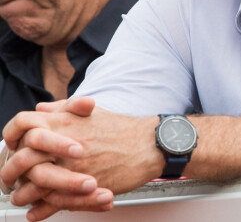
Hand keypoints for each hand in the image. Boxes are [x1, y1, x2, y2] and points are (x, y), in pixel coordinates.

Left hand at [2, 98, 157, 218]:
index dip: (14, 139)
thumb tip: (40, 109)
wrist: (148, 144)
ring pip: (33, 185)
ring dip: (23, 194)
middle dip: (12, 171)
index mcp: (65, 122)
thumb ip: (64, 108)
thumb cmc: (123, 128)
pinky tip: (36, 211)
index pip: (24, 127)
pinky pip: (52, 202)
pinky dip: (40, 210)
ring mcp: (73, 166)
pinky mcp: (82, 186)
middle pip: (22, 159)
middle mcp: (65, 143)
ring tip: (22, 197)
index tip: (15, 149)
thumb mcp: (92, 112)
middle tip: (12, 178)